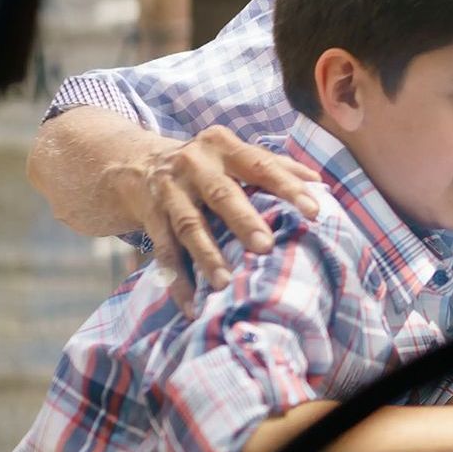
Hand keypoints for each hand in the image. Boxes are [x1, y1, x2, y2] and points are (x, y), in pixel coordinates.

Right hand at [111, 125, 321, 314]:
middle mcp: (195, 164)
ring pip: (190, 225)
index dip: (288, 187)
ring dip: (207, 256)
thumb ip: (275, 165)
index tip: (314, 211)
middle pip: (222, 194)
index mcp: (224, 147)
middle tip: (265, 247)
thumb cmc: (203, 165)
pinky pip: (163, 251)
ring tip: (225, 283)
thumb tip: (319, 182)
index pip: (261, 165)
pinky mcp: (149, 216)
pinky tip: (191, 304)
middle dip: (244, 221)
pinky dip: (177, 279)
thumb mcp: (232, 155)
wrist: (132, 163)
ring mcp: (169, 190)